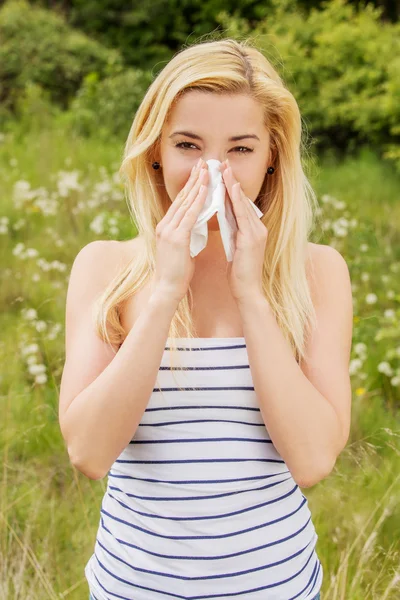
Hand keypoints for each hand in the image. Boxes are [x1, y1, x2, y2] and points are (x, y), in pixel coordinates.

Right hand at [153, 159, 208, 302]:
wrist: (167, 289)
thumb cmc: (176, 273)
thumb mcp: (181, 249)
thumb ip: (186, 235)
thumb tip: (195, 226)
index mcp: (165, 228)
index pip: (179, 202)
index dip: (189, 187)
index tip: (199, 173)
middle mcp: (164, 225)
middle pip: (181, 197)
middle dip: (193, 179)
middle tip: (204, 163)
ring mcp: (169, 231)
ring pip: (186, 202)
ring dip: (197, 184)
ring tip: (207, 169)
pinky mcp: (177, 238)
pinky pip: (190, 214)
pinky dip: (198, 200)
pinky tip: (206, 189)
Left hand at [220, 159, 267, 303]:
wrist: (247, 291)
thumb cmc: (239, 273)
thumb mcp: (235, 247)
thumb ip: (233, 231)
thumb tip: (224, 218)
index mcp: (253, 230)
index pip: (240, 205)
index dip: (231, 188)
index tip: (222, 172)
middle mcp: (258, 228)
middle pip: (242, 200)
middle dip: (231, 180)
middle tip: (222, 162)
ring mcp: (256, 232)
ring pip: (242, 203)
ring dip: (233, 185)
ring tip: (224, 169)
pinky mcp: (252, 238)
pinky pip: (242, 214)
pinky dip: (235, 200)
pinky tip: (229, 188)